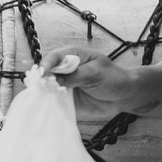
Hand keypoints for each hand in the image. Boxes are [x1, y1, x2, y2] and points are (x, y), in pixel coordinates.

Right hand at [46, 49, 161, 116]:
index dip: (46, 64)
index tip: (42, 73)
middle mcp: (65, 69)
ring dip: (43, 92)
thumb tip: (54, 80)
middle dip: (41, 79)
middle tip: (39, 86)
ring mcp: (64, 84)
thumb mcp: (95, 73)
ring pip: (47, 87)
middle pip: (46, 72)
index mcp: (73, 56)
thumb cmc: (113, 78)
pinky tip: (46, 105)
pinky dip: (48, 103)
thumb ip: (75, 76)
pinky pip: (53, 100)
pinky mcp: (65, 98)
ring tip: (40, 97)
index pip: (54, 57)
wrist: (123, 96)